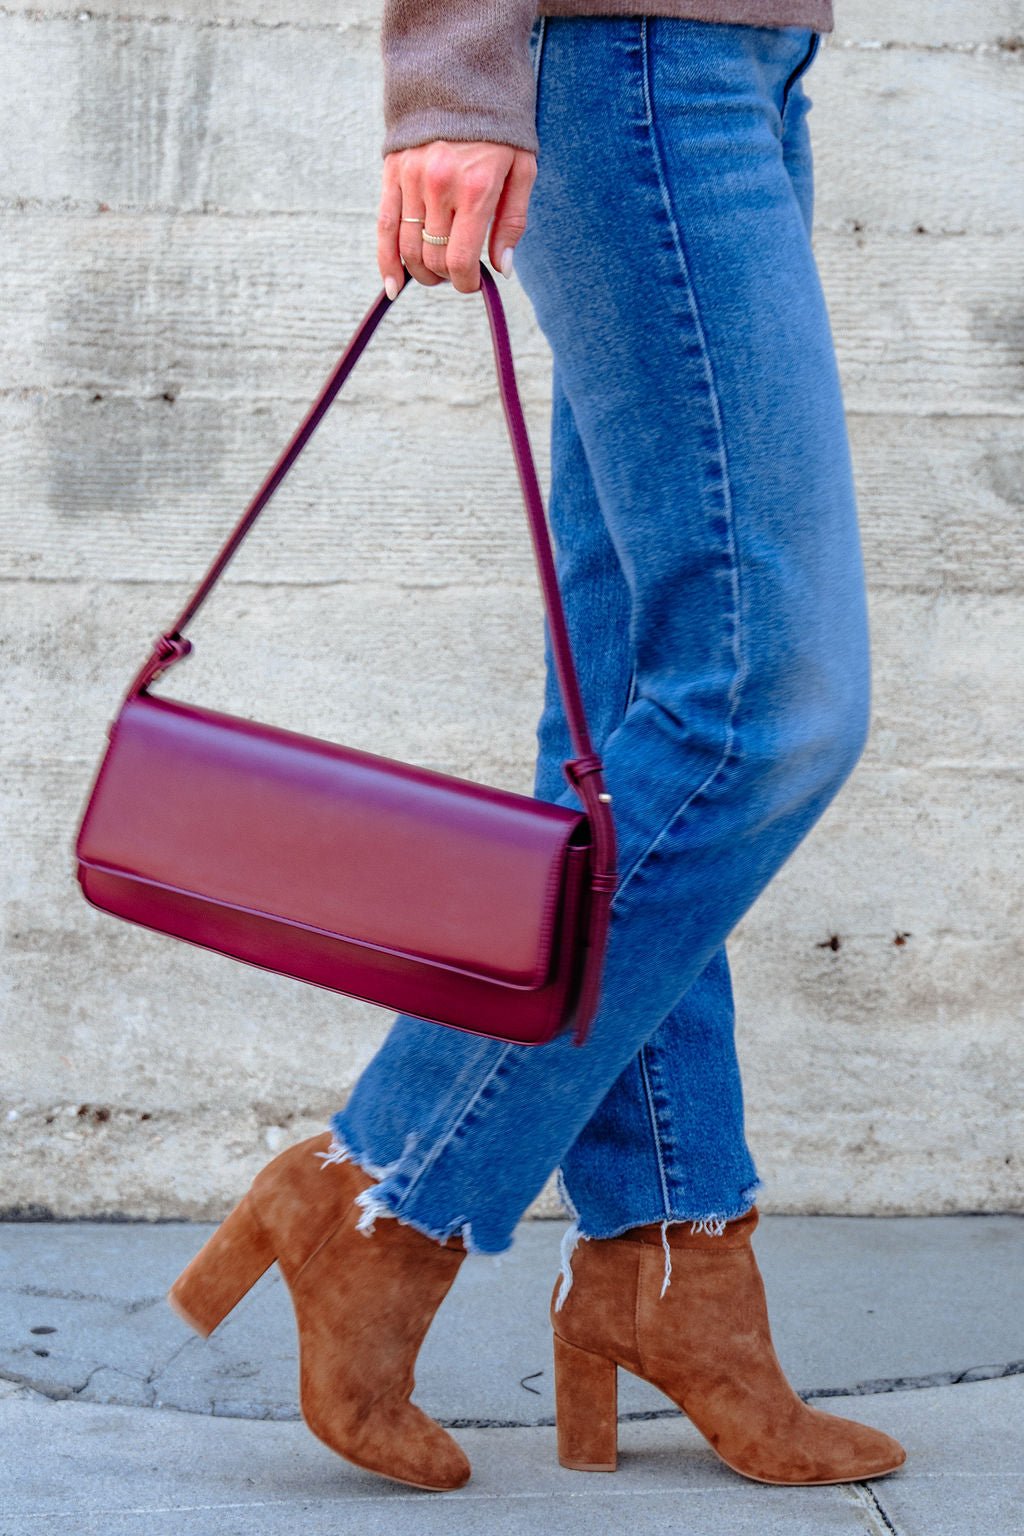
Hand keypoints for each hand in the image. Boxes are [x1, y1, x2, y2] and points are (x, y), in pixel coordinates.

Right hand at [377, 140, 536, 296]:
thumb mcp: (523, 169)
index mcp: (475, 188)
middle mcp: (439, 186)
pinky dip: (387, 261)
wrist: (463, 72)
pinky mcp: (393, 171)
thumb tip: (502, 268)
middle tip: (457, 273)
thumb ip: (512, 222)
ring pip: (408, 248)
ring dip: (421, 271)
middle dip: (445, 276)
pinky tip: (393, 286)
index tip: (473, 282)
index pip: (460, 258)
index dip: (465, 282)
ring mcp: (411, 179)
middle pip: (432, 257)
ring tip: (434, 272)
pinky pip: (384, 227)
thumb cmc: (500, 126)